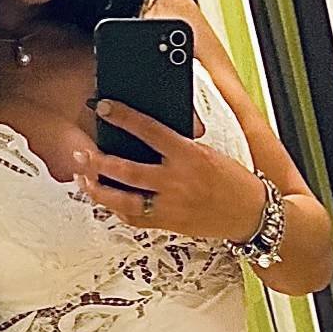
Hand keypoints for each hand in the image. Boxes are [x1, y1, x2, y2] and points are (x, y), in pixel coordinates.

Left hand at [72, 100, 266, 241]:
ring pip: (124, 200)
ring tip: (85, 180)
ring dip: (100, 190)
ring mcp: (170, 205)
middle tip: (83, 154)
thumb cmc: (233, 182)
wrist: (250, 214)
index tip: (105, 108)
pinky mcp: (169, 223)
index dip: (123, 117)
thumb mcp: (208, 153)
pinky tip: (107, 201)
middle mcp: (176, 181)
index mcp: (188, 155)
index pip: (149, 130)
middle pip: (127, 170)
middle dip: (99, 161)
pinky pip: (135, 219)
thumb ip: (178, 146)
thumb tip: (150, 135)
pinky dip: (118, 210)